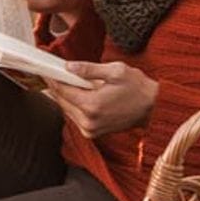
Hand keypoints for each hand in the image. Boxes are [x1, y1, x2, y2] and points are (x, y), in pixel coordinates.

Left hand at [43, 60, 158, 138]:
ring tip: (62, 80)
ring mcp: (90, 130)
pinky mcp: (93, 133)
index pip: (63, 91)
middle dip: (56, 86)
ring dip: (64, 96)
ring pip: (67, 110)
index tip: (46, 69)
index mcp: (92, 105)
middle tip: (51, 72)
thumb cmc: (137, 87)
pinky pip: (75, 117)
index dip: (52, 78)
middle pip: (62, 102)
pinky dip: (72, 105)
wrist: (154, 108)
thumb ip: (89, 69)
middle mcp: (88, 121)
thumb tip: (68, 67)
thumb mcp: (115, 71)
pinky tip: (75, 93)